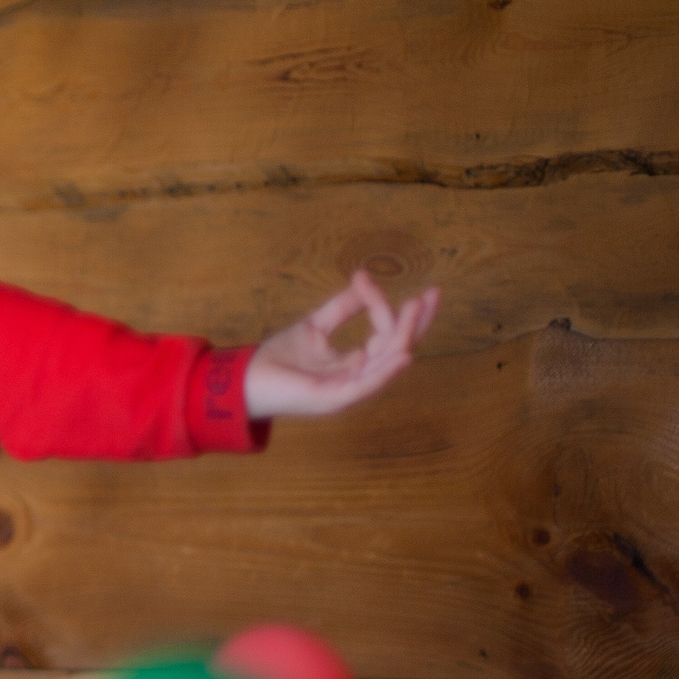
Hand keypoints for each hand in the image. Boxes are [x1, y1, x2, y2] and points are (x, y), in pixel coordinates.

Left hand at [244, 273, 440, 418]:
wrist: (244, 380)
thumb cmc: (278, 359)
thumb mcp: (314, 326)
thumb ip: (342, 307)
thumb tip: (364, 278)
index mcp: (355, 364)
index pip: (385, 335)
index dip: (382, 306)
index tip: (364, 279)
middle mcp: (358, 378)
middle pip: (399, 350)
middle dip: (418, 322)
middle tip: (434, 294)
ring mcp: (348, 390)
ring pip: (388, 363)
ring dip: (406, 335)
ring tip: (418, 307)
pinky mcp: (334, 399)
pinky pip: (367, 385)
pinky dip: (386, 371)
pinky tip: (403, 352)